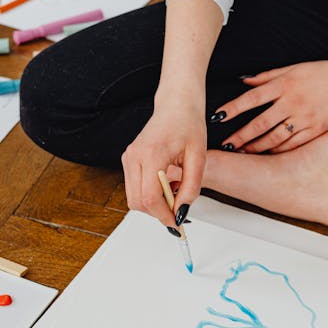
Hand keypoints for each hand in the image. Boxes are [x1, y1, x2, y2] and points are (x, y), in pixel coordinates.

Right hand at [122, 102, 205, 227]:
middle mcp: (134, 156)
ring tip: (175, 191)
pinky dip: (150, 195)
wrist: (176, 104)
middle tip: (178, 210)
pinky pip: (135, 188)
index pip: (150, 197)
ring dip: (154, 204)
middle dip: (158, 212)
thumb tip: (181, 213)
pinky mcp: (128, 160)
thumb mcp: (199, 157)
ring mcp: (128, 158)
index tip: (177, 223)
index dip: (163, 215)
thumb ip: (191, 187)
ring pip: (134, 198)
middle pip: (138, 202)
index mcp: (151, 153)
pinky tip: (167, 185)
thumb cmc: (188, 124)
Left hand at [215, 60, 327, 152]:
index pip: (253, 98)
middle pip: (260, 123)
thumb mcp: (295, 68)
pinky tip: (266, 154)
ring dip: (256, 146)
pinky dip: (277, 150)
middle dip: (240, 135)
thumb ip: (268, 76)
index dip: (233, 108)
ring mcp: (305, 119)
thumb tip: (244, 80)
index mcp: (286, 84)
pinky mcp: (316, 130)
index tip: (218, 117)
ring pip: (274, 138)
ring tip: (242, 151)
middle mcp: (293, 102)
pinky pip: (292, 144)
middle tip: (225, 144)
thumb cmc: (325, 73)